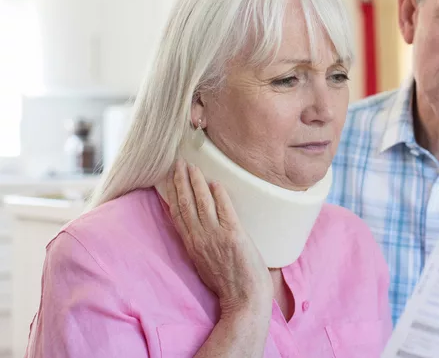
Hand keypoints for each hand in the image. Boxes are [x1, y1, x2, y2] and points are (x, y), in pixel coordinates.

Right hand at [167, 160, 272, 316]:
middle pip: (186, 204)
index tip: (170, 178)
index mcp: (192, 246)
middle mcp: (200, 239)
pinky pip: (224, 209)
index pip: (178, 214)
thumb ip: (201, 245)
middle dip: (181, 181)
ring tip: (192, 166)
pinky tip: (215, 182)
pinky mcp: (233, 235)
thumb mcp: (205, 264)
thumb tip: (200, 229)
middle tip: (179, 163)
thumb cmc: (229, 285)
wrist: (244, 299)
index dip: (173, 194)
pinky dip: (219, 195)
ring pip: (202, 203)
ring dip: (196, 182)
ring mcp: (216, 236)